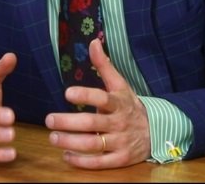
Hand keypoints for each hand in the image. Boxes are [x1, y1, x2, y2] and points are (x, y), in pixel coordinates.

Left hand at [45, 39, 151, 168]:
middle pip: (92, 123)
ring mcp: (120, 142)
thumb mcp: (120, 85)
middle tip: (49, 119)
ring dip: (71, 142)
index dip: (85, 96)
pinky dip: (82, 161)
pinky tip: (66, 156)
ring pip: (94, 144)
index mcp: (118, 103)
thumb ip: (104, 65)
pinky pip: (100, 163)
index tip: (67, 93)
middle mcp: (119, 123)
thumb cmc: (129, 105)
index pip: (102, 98)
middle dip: (69, 122)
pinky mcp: (120, 159)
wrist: (156, 131)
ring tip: (53, 138)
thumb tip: (93, 41)